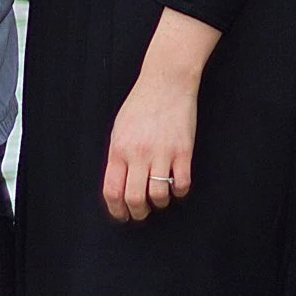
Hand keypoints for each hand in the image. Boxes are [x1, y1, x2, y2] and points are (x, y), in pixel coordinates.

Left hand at [103, 62, 197, 222]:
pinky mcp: (183, 150)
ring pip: (159, 195)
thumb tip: (117, 185)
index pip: (112, 191)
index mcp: (119, 149)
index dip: (116, 210)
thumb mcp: (119, 129)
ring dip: (160, 203)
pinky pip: (182, 184)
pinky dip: (179, 191)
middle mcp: (139, 153)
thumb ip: (117, 156)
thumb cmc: (141, 103)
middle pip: (135, 199)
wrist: (166, 81)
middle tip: (142, 212)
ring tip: (160, 197)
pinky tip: (177, 184)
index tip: (122, 215)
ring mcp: (162, 152)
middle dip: (138, 213)